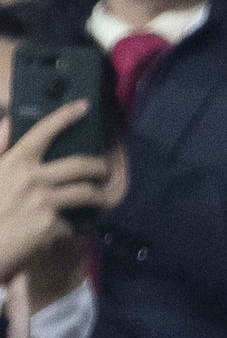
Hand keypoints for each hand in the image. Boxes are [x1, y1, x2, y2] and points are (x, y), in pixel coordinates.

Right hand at [0, 102, 115, 282]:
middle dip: (100, 166)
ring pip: (86, 192)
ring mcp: (42, 201)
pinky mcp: (49, 225)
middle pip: (80, 165)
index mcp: (13, 161)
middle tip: (104, 170)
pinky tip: (60, 232)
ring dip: (99, 196)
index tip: (84, 105)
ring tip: (101, 198)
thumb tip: (8, 122)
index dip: (65, 116)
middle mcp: (31, 178)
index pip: (42, 132)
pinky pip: (70, 223)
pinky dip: (67, 228)